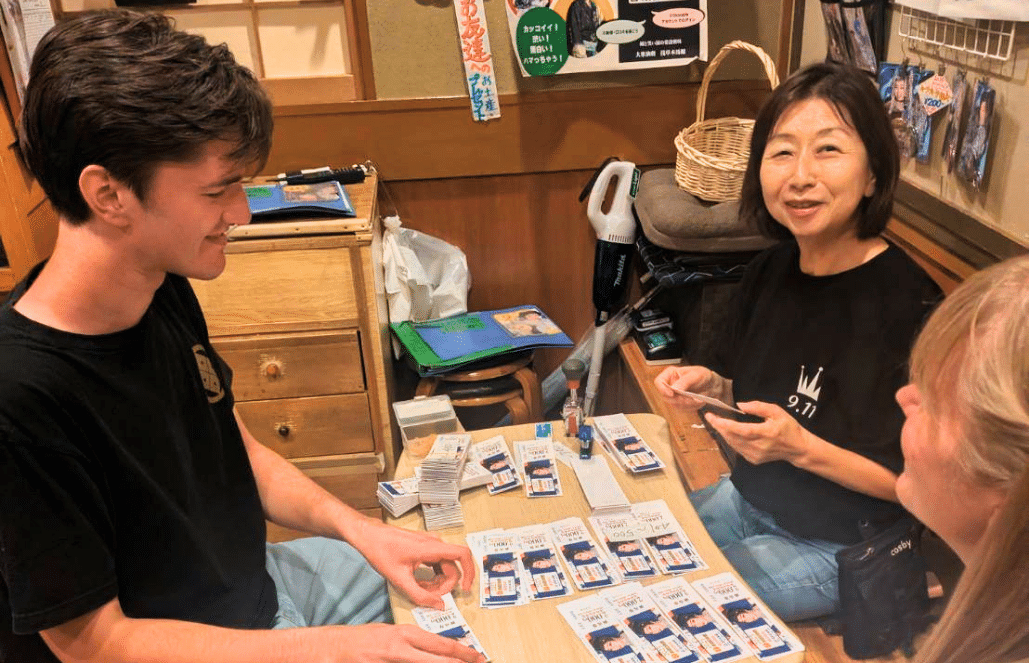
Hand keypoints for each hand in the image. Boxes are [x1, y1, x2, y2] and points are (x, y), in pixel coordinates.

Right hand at [322, 623, 485, 662]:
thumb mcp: (390, 633)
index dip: (462, 651)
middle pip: (437, 660)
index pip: (440, 644)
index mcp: (403, 634)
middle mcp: (398, 650)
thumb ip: (411, 642)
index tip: (477, 656)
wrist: (333, 648)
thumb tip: (435, 650)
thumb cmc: (362, 639)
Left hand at [351, 519, 474, 608]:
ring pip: (444, 566)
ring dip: (437, 581)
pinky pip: (436, 563)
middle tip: (430, 597)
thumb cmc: (381, 551)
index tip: (465, 588)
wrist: (368, 535)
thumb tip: (439, 605)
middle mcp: (434, 543)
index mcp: (431, 548)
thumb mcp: (400, 579)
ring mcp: (430, 544)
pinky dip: (432, 575)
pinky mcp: (424, 547)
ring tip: (421, 589)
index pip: (462, 555)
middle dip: (445, 585)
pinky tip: (419, 582)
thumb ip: (420, 595)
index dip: (469, 572)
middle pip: (452, 567)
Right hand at [654, 365, 723, 408]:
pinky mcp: (680, 404)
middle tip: (692, 399)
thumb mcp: (696, 375)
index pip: (659, 382)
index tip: (672, 393)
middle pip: (666, 396)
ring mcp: (674, 395)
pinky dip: (691, 407)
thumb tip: (675, 388)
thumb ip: (685, 381)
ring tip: (699, 400)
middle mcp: (670, 385)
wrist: (712, 385)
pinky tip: (699, 402)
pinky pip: (682, 409)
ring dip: (688, 404)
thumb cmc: (703, 376)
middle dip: (680, 399)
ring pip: (674, 405)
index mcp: (670, 374)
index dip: (663, 389)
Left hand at [703, 401, 812, 465]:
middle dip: (719, 426)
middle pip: (732, 437)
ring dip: (723, 433)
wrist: (797, 448)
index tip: (712, 417)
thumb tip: (740, 405)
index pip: (740, 430)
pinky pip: (737, 448)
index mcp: (765, 433)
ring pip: (732, 444)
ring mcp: (755, 455)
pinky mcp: (753, 460)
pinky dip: (730, 440)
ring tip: (717, 422)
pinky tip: (728, 432)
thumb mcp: (777, 411)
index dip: (724, 424)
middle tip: (710, 417)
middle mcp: (758, 446)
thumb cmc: (788, 427)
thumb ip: (758, 407)